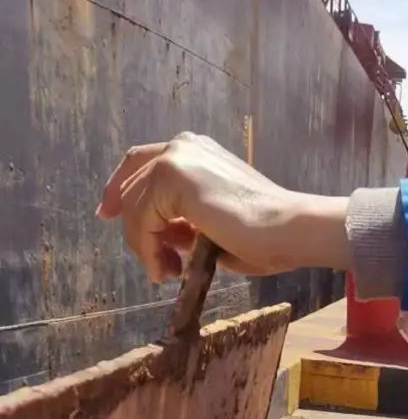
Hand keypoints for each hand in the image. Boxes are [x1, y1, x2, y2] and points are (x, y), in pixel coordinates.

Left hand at [97, 132, 348, 281]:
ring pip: (134, 207)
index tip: (109, 216)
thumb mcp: (215, 224)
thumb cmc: (266, 235)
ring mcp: (175, 158)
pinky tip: (168, 269)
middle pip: (132, 187)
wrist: (288, 229)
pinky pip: (141, 220)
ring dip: (145, 246)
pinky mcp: (171, 177)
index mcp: (195, 150)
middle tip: (161, 267)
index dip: (120, 191)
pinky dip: (147, 249)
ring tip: (168, 272)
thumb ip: (186, 222)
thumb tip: (163, 240)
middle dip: (139, 232)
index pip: (141, 164)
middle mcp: (182, 145)